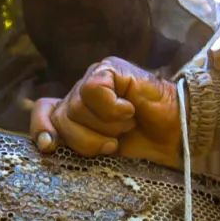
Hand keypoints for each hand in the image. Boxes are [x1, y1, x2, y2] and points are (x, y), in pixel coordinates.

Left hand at [30, 56, 181, 167]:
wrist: (177, 134)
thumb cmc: (144, 144)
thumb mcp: (103, 151)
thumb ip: (76, 145)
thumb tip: (46, 145)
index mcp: (77, 112)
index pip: (43, 111)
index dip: (41, 129)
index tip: (50, 147)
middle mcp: (82, 92)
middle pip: (61, 117)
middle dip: (86, 140)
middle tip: (113, 143)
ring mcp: (96, 77)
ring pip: (77, 106)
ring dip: (105, 126)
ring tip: (127, 126)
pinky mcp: (110, 69)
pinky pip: (94, 90)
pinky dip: (112, 108)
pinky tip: (131, 110)